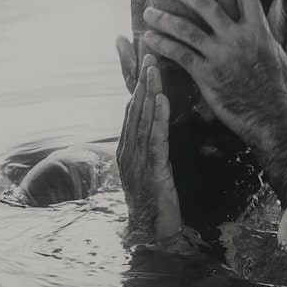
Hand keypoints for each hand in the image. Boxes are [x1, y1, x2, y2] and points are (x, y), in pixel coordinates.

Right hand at [117, 55, 181, 244]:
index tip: (143, 64)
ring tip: (153, 70)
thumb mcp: (151, 168)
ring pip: (141, 119)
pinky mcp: (151, 169)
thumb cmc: (155, 200)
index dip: (136, 87)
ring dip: (147, 92)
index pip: (130, 111)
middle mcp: (127, 151)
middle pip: (133, 110)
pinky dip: (156, 117)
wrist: (152, 231)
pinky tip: (161, 100)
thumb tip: (156, 127)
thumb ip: (151, 147)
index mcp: (126, 149)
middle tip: (147, 55)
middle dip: (140, 82)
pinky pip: (154, 138)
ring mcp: (136, 161)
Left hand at [141, 0, 286, 152]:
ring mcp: (221, 56)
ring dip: (164, 18)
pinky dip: (162, 45)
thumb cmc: (285, 94)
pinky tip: (150, 40)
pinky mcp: (207, 75)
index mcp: (259, 30)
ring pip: (185, 28)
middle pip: (204, 4)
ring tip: (149, 12)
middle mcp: (238, 37)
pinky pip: (179, 55)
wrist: (272, 121)